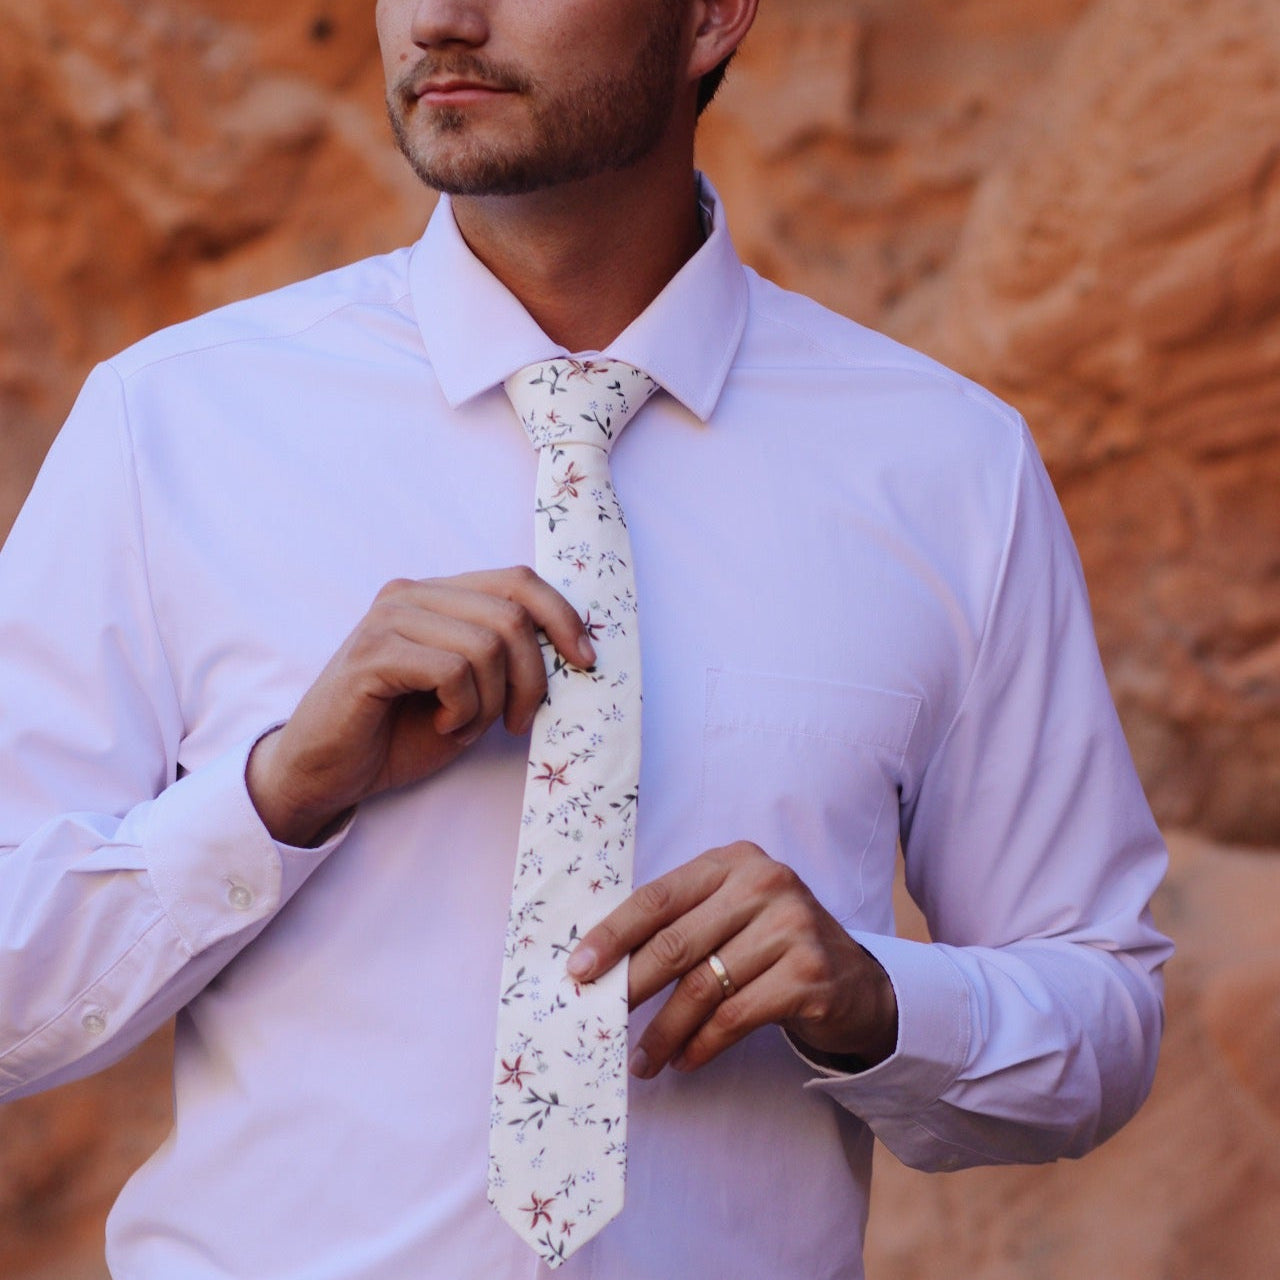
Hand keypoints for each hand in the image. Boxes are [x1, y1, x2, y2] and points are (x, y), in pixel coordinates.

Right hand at [247, 566, 593, 846]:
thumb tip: (573, 653)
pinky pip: (452, 671)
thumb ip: (506, 662)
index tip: (586, 662)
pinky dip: (461, 710)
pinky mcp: (372, 654)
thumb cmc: (401, 732)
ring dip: (489, 702)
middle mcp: (412, 594)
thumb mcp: (472, 692)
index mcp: (439, 595)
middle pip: (512, 615)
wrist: (328, 772)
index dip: (563, 617)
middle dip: (530, 678)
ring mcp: (388, 619)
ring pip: (486, 645)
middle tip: (514, 722)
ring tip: (462, 726)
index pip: (518, 580)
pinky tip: (441, 726)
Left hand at [566, 841, 898, 1077]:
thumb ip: (680, 924)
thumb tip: (601, 965)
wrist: (855, 981)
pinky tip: (685, 1061)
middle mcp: (765, 883)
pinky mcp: (809, 974)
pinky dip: (702, 1044)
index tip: (578, 970)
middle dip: (630, 988)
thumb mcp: (731, 915)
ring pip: (703, 986)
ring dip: (664, 1031)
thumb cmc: (771, 945)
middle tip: (598, 1021)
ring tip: (642, 1059)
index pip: (658, 896)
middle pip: (676, 942)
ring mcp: (792, 926)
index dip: (612, 935)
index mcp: (733, 860)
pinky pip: (736, 1016)